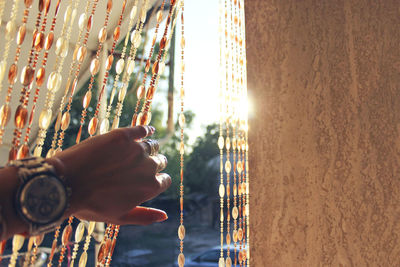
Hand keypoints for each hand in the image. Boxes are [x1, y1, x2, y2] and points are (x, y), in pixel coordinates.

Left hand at [51, 125, 170, 224]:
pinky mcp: (122, 135)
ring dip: (148, 148)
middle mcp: (148, 166)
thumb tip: (165, 216)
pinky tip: (147, 130)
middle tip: (136, 167)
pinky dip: (146, 130)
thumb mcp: (119, 217)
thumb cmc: (90, 204)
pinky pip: (142, 129)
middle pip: (159, 161)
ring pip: (151, 145)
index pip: (165, 180)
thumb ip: (145, 216)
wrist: (65, 183)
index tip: (146, 180)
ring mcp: (135, 149)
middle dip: (153, 164)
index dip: (157, 180)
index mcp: (150, 187)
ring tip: (135, 152)